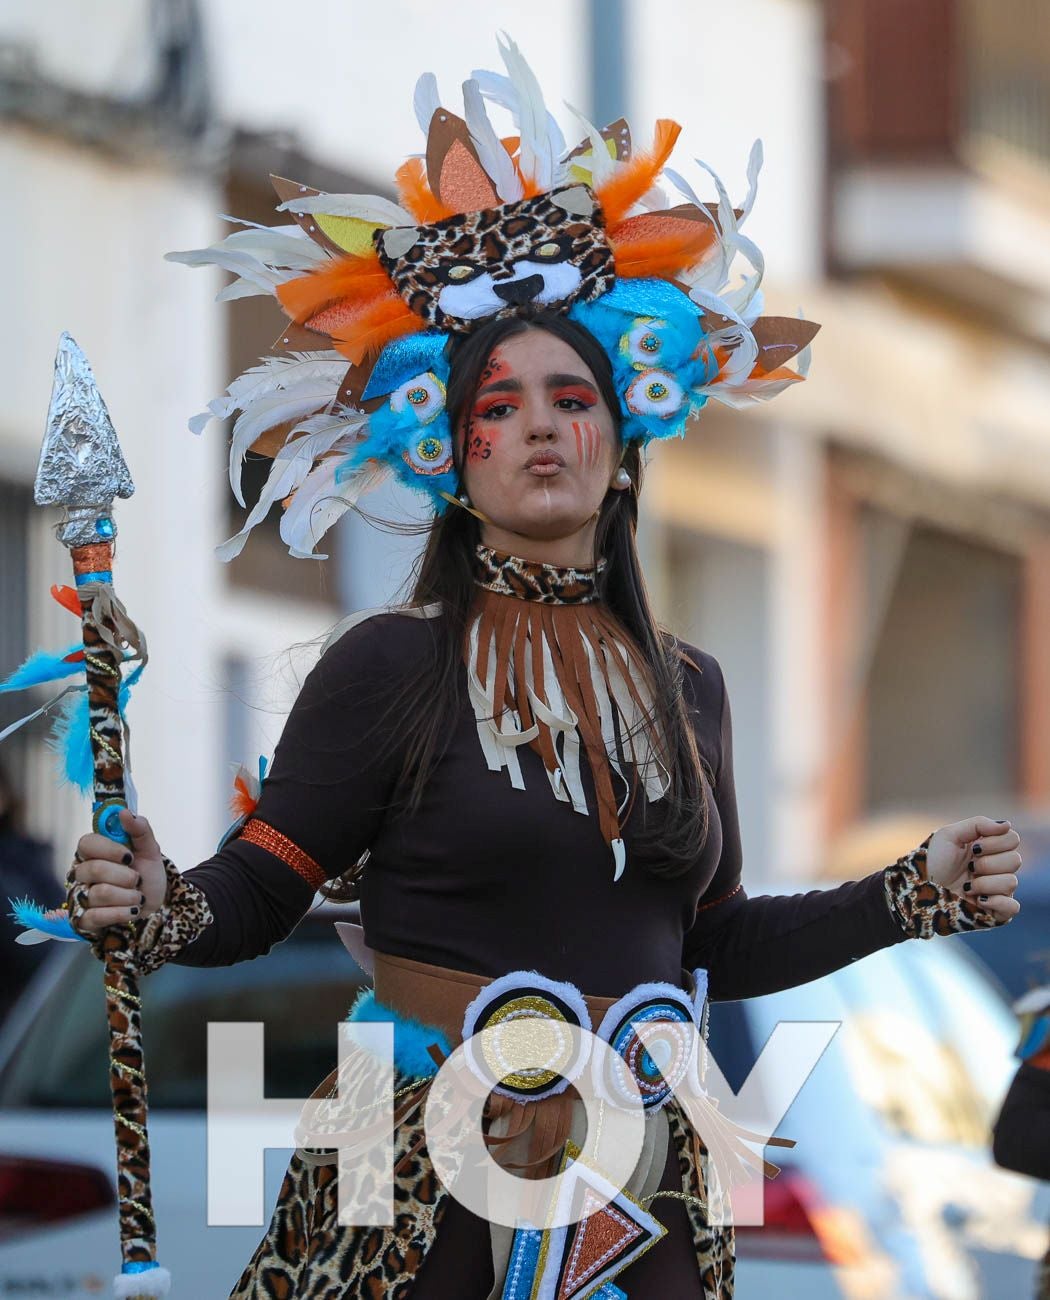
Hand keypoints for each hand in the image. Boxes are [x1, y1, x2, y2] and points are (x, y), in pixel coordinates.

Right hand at [67, 809, 167, 933]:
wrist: (156, 903)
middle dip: (125, 876)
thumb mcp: (150, 849)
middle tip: (137, 878)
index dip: (109, 849)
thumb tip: (124, 812)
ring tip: (137, 896)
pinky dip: (121, 913)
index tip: (129, 856)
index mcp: (94, 852)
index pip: (87, 843)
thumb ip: (140, 829)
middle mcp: (82, 873)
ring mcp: (81, 896)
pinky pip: (96, 916)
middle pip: (94, 869)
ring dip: (128, 896)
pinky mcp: (85, 920)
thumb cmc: (147, 873)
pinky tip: (131, 910)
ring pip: (99, 893)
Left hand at [925, 816, 1021, 922]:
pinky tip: (978, 899)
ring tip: (967, 886)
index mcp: (989, 849)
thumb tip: (1007, 825)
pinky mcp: (996, 912)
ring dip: (984, 882)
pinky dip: (996, 902)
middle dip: (987, 863)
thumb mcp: (949, 835)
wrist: (919, 889)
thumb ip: (978, 825)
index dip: (995, 843)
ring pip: (1012, 882)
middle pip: (1015, 860)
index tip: (974, 848)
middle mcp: (997, 869)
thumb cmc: (932, 861)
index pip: (1012, 839)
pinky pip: (1013, 907)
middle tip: (969, 867)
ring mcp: (997, 891)